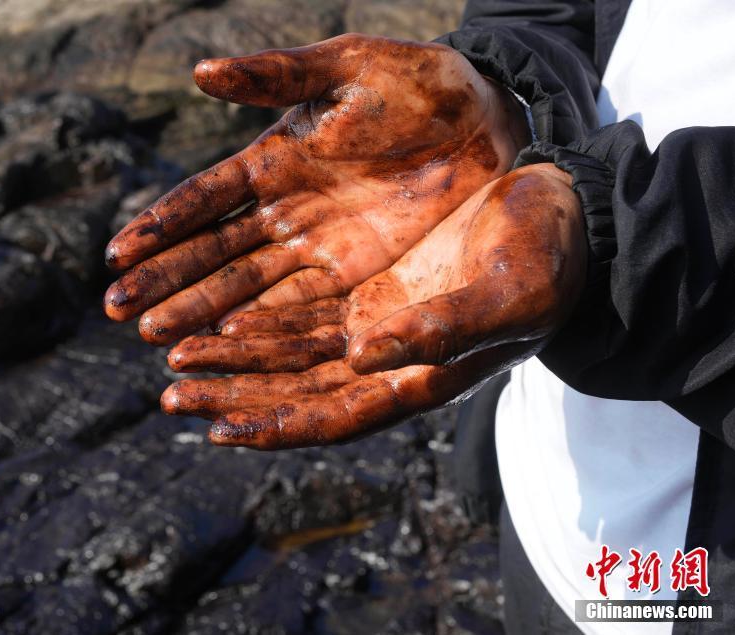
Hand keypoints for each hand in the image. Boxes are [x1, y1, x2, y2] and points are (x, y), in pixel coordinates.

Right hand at [104, 33, 529, 343]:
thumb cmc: (419, 83)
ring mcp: (320, 248)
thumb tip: (198, 73)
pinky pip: (301, 305)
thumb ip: (276, 75)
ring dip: (204, 316)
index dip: (161, 226)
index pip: (204, 199)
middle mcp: (287, 211)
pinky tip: (228, 346)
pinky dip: (264, 327)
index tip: (116, 257)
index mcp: (274, 159)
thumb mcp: (348, 68)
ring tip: (159, 343)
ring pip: (250, 288)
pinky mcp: (359, 275)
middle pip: (216, 254)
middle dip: (168, 284)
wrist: (492, 118)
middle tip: (120, 315)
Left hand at [160, 164, 585, 448]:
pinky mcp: (373, 290)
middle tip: (172, 393)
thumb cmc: (550, 264)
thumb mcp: (508, 297)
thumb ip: (441, 331)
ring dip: (236, 358)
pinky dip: (264, 319)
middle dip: (235, 395)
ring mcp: (379, 326)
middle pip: (296, 390)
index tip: (219, 428)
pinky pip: (305, 310)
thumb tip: (363, 354)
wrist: (562, 217)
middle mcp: (390, 361)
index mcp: (420, 378)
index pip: (335, 417)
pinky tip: (223, 315)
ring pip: (292, 352)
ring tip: (176, 354)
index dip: (277, 427)